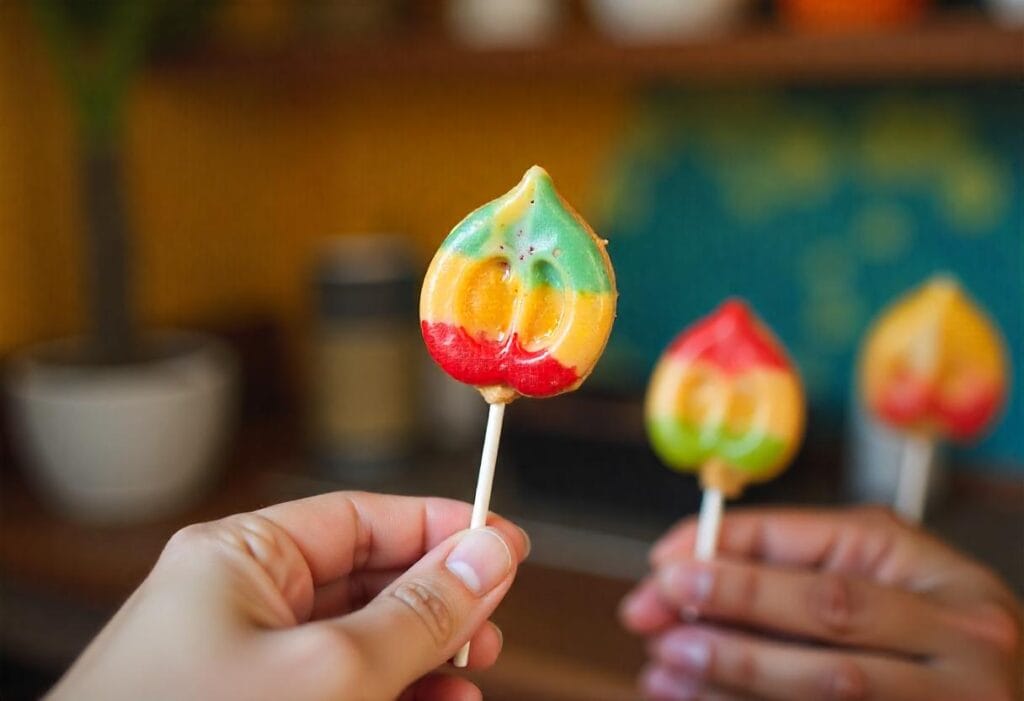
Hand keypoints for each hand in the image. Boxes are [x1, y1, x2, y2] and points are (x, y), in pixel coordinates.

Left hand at [49, 491, 529, 700]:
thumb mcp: (333, 672)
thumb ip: (418, 613)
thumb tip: (487, 556)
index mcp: (238, 559)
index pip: (359, 517)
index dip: (436, 527)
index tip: (502, 545)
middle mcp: (239, 602)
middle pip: (366, 578)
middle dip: (435, 602)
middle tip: (490, 626)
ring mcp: (245, 663)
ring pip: (360, 640)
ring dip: (423, 657)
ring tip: (469, 680)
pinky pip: (340, 687)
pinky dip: (393, 694)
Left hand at [620, 507, 1021, 700]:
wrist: (1004, 695)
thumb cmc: (926, 619)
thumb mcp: (879, 563)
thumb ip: (788, 550)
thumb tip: (683, 558)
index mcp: (951, 593)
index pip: (828, 570)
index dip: (738, 567)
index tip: (666, 566)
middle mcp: (961, 659)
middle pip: (829, 628)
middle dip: (732, 614)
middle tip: (654, 610)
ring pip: (823, 694)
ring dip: (728, 677)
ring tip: (661, 664)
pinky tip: (696, 700)